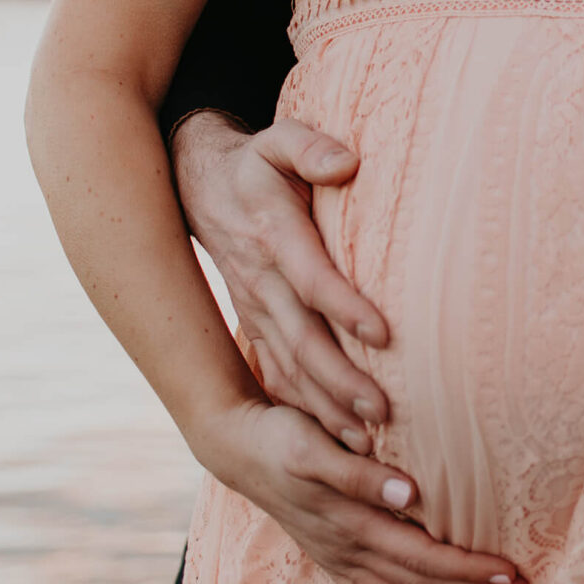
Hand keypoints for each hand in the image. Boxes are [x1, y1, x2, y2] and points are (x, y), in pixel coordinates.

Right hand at [172, 112, 389, 451]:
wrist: (199, 183)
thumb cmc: (257, 160)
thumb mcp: (279, 139)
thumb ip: (311, 146)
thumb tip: (346, 163)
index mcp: (273, 234)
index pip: (311, 276)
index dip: (345, 306)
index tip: (384, 334)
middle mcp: (261, 280)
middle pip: (301, 337)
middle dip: (340, 378)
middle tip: (382, 412)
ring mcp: (254, 308)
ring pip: (289, 366)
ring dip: (324, 406)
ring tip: (365, 444)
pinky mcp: (255, 324)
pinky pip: (278, 373)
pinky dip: (305, 408)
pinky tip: (337, 440)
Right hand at [191, 399, 529, 583]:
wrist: (238, 447)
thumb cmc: (284, 437)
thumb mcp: (316, 447)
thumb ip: (361, 473)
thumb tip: (410, 491)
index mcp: (352, 523)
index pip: (424, 556)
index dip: (468, 568)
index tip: (510, 572)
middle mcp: (347, 549)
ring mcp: (337, 558)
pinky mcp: (329, 559)